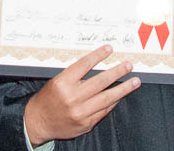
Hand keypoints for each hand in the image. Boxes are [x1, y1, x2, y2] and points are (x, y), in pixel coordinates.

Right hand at [24, 45, 139, 144]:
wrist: (39, 121)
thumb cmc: (48, 98)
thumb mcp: (56, 81)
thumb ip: (75, 76)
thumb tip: (96, 66)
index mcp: (63, 83)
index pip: (84, 65)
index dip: (98, 55)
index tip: (109, 49)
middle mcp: (72, 97)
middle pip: (100, 82)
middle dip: (117, 72)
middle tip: (128, 65)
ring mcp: (81, 112)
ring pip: (107, 98)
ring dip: (123, 89)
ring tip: (134, 81)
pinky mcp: (86, 124)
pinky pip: (104, 111)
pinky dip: (113, 102)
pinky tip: (120, 95)